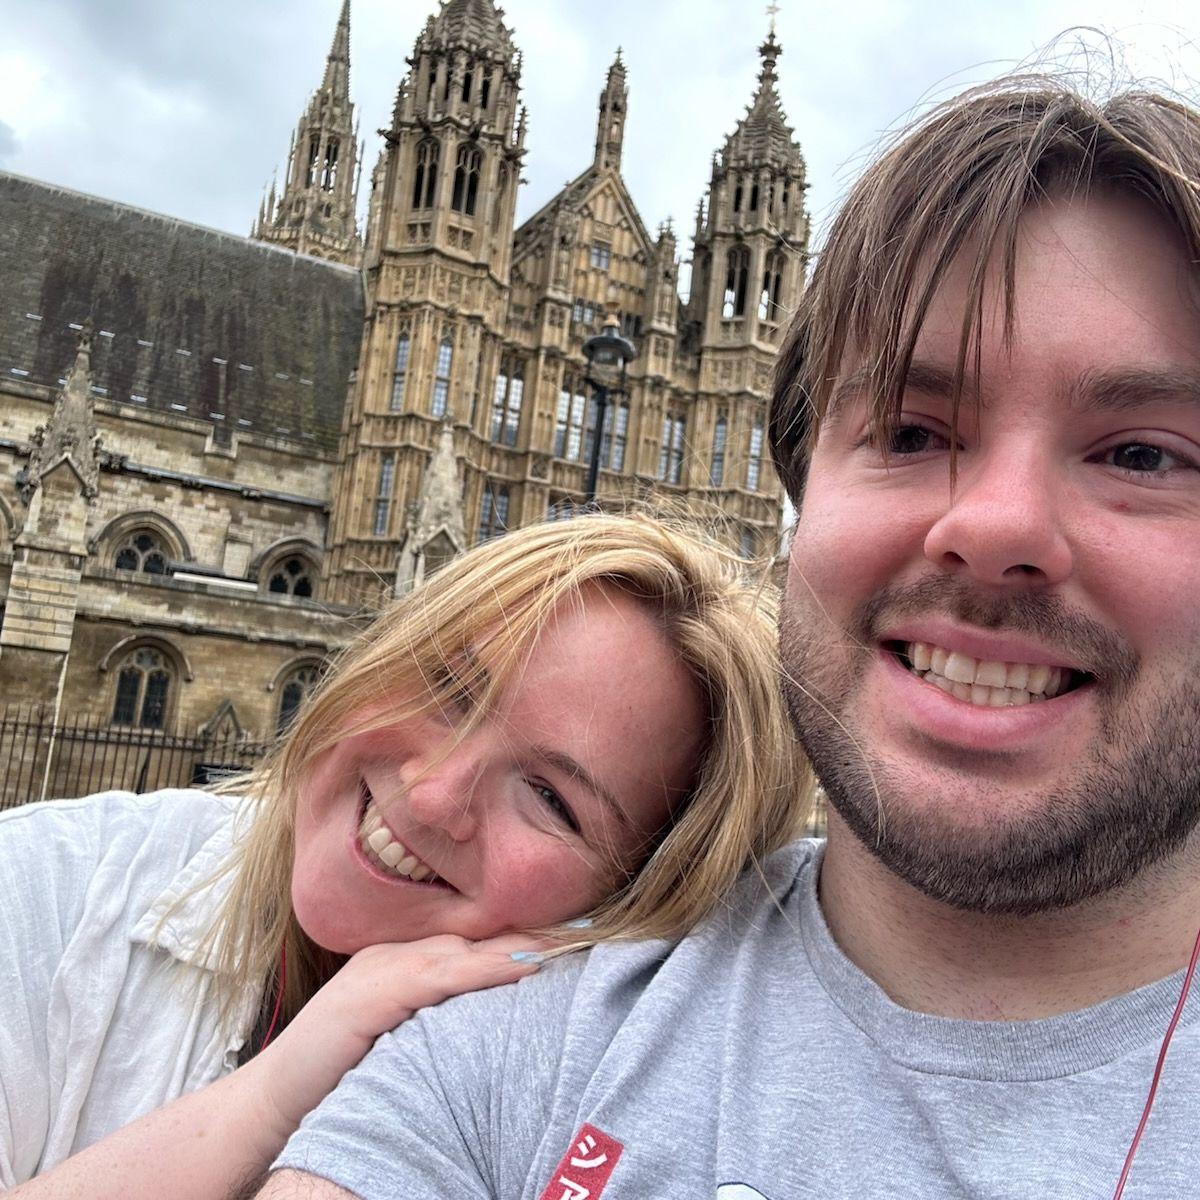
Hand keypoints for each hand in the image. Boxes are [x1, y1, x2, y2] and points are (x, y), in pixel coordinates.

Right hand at [248, 933, 546, 1134]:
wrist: (274, 1103)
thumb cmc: (340, 1077)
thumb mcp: (402, 1037)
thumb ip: (440, 1015)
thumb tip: (497, 1019)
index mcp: (402, 960)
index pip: (473, 942)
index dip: (523, 937)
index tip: (574, 934)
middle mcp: (392, 953)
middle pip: (475, 936)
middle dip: (531, 933)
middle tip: (589, 929)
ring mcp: (380, 969)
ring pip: (463, 948)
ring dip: (518, 945)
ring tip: (568, 942)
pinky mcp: (371, 993)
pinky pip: (439, 975)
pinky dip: (482, 969)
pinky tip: (520, 967)